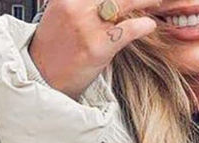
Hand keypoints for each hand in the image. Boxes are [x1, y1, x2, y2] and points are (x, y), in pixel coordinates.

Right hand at [28, 0, 161, 100]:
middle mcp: (75, 6)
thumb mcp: (61, 14)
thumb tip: (106, 2)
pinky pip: (126, 30)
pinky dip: (142, 25)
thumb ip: (82, 4)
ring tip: (157, 2)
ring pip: (123, 3)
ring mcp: (86, 26)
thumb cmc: (53, 50)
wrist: (41, 79)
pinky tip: (149, 24)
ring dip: (145, 0)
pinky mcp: (97, 47)